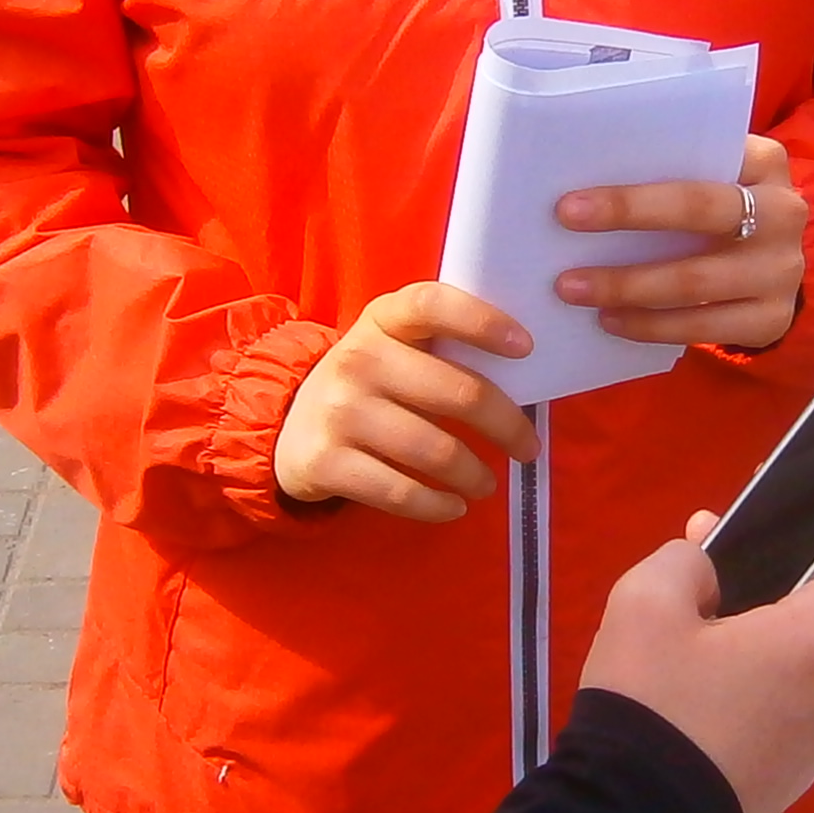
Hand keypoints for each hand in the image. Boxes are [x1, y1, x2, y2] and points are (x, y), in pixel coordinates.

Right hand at [273, 283, 537, 520]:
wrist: (286, 423)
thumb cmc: (368, 381)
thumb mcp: (391, 344)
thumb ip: (442, 344)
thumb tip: (523, 374)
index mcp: (383, 319)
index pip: (432, 305)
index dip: (481, 321)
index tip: (525, 347)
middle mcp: (359, 359)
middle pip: (459, 392)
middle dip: (508, 426)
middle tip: (527, 447)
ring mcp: (340, 412)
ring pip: (437, 452)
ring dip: (475, 475)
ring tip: (486, 483)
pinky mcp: (326, 462)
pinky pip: (400, 493)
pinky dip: (438, 507)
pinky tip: (454, 507)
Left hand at [553, 135, 805, 352]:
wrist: (774, 266)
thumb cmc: (722, 211)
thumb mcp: (713, 177)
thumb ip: (671, 167)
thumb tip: (585, 177)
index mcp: (765, 162)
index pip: (698, 163)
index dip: (635, 186)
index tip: (570, 204)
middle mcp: (784, 213)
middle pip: (699, 211)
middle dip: (628, 217)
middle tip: (565, 230)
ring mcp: (783, 271)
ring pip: (695, 281)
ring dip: (628, 287)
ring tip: (575, 289)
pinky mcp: (773, 319)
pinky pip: (703, 328)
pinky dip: (652, 327)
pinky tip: (612, 321)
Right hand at [583, 512, 813, 812]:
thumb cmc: (650, 707)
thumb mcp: (645, 603)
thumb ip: (686, 558)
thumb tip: (709, 560)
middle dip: (809, 567)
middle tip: (738, 556)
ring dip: (793, 622)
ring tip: (719, 617)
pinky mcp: (810, 766)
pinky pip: (813, 695)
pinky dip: (785, 671)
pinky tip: (724, 674)